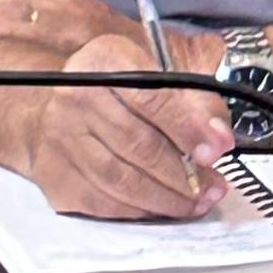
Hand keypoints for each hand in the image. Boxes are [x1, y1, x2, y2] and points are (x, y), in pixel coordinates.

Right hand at [27, 29, 233, 222]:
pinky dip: (139, 211)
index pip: (151, 99)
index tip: (216, 152)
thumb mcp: (160, 72)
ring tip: (195, 202)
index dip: (188, 130)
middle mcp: (74, 95)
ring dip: (166, 199)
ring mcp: (59, 137)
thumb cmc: (118, 90)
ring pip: (122, 181)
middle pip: (138, 145)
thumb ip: (198, 101)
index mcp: (104, 60)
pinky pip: (103, 203)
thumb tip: (219, 141)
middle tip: (213, 187)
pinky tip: (161, 207)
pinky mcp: (54, 173)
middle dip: (185, 174)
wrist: (53, 107)